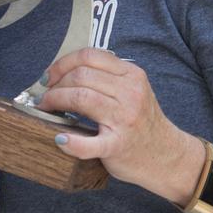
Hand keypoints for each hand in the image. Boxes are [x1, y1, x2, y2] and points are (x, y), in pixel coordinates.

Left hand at [33, 48, 199, 199]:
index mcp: (132, 75)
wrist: (166, 156)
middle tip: (45, 95)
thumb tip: (63, 71)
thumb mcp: (132, 90)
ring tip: (47, 108)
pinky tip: (60, 139)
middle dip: (55, 84)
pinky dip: (70, 141)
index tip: (50, 76)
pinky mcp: (118, 146)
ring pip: (80, 98)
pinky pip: (89, 143)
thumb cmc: (142, 122)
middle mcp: (130, 93)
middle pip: (81, 76)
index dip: (62, 63)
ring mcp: (125, 120)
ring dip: (55, 101)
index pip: (90, 56)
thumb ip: (106, 77)